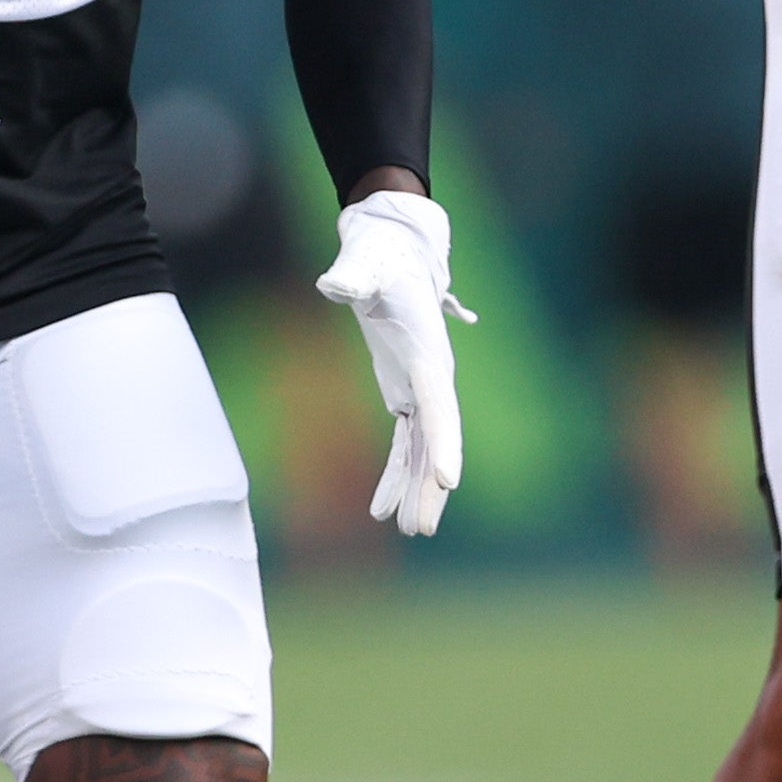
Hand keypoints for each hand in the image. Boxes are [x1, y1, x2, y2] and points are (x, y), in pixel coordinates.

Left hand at [312, 188, 478, 534]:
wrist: (392, 251)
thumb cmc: (379, 256)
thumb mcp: (365, 263)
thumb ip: (353, 276)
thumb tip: (333, 285)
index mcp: (429, 353)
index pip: (440, 406)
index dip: (445, 443)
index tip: (447, 482)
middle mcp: (433, 377)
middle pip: (437, 440)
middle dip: (430, 486)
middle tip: (419, 528)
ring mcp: (421, 388)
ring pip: (423, 449)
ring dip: (414, 489)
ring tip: (407, 530)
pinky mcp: (405, 392)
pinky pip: (405, 442)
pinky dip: (395, 474)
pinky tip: (381, 507)